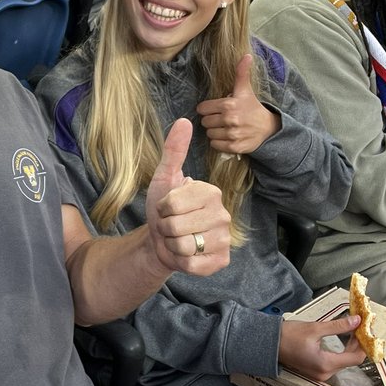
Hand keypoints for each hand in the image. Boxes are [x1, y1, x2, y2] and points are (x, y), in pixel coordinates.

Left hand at [145, 118, 231, 275]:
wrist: (162, 241)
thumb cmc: (163, 209)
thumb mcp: (164, 178)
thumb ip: (173, 151)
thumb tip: (184, 120)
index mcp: (210, 192)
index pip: (172, 203)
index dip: (161, 208)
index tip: (166, 207)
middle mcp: (223, 214)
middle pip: (176, 225)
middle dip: (165, 227)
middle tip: (171, 225)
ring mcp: (224, 239)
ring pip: (183, 246)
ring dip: (172, 245)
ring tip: (177, 238)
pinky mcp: (221, 261)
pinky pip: (192, 264)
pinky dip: (181, 262)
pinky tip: (186, 254)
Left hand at [197, 54, 280, 154]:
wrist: (268, 129)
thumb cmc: (252, 107)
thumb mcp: (245, 90)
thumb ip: (241, 73)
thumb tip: (246, 55)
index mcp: (229, 104)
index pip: (203, 109)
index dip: (208, 109)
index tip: (216, 109)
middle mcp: (230, 120)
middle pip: (205, 122)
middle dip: (211, 120)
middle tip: (222, 119)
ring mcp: (233, 134)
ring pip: (209, 134)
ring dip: (215, 132)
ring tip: (225, 128)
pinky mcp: (235, 147)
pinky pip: (215, 145)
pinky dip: (219, 143)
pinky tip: (228, 136)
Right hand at [278, 315, 365, 380]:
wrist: (268, 344)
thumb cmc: (288, 335)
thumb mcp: (315, 328)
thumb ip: (338, 326)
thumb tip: (357, 321)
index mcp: (325, 364)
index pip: (355, 358)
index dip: (363, 344)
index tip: (365, 331)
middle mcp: (325, 373)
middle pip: (350, 361)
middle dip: (356, 344)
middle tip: (359, 328)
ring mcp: (320, 375)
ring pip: (342, 362)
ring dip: (348, 348)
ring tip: (351, 332)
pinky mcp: (315, 372)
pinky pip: (333, 363)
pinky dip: (339, 353)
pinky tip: (340, 341)